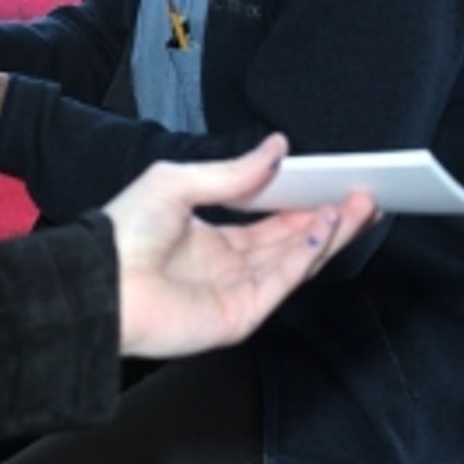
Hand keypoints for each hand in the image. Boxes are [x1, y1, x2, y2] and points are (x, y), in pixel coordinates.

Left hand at [106, 135, 376, 358]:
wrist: (99, 281)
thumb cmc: (124, 234)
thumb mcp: (178, 184)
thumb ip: (232, 173)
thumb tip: (276, 148)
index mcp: (213, 240)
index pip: (271, 222)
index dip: (305, 204)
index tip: (335, 183)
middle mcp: (229, 267)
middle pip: (292, 242)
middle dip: (331, 218)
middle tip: (364, 194)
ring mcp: (237, 292)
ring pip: (296, 261)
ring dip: (329, 233)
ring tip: (358, 205)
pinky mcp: (240, 315)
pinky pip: (282, 282)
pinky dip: (307, 255)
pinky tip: (327, 227)